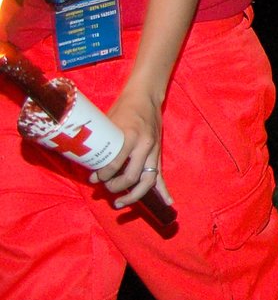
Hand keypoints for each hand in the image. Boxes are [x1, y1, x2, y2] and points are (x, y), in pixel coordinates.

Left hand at [95, 85, 172, 210]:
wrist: (146, 97)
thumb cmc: (123, 108)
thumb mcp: (109, 123)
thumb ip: (102, 144)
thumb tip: (89, 165)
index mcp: (130, 136)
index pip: (115, 165)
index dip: (103, 176)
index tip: (95, 179)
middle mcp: (145, 146)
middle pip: (132, 176)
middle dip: (116, 187)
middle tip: (105, 189)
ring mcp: (154, 150)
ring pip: (148, 180)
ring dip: (135, 195)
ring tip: (120, 202)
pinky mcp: (158, 154)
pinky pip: (161, 175)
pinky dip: (163, 190)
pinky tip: (167, 203)